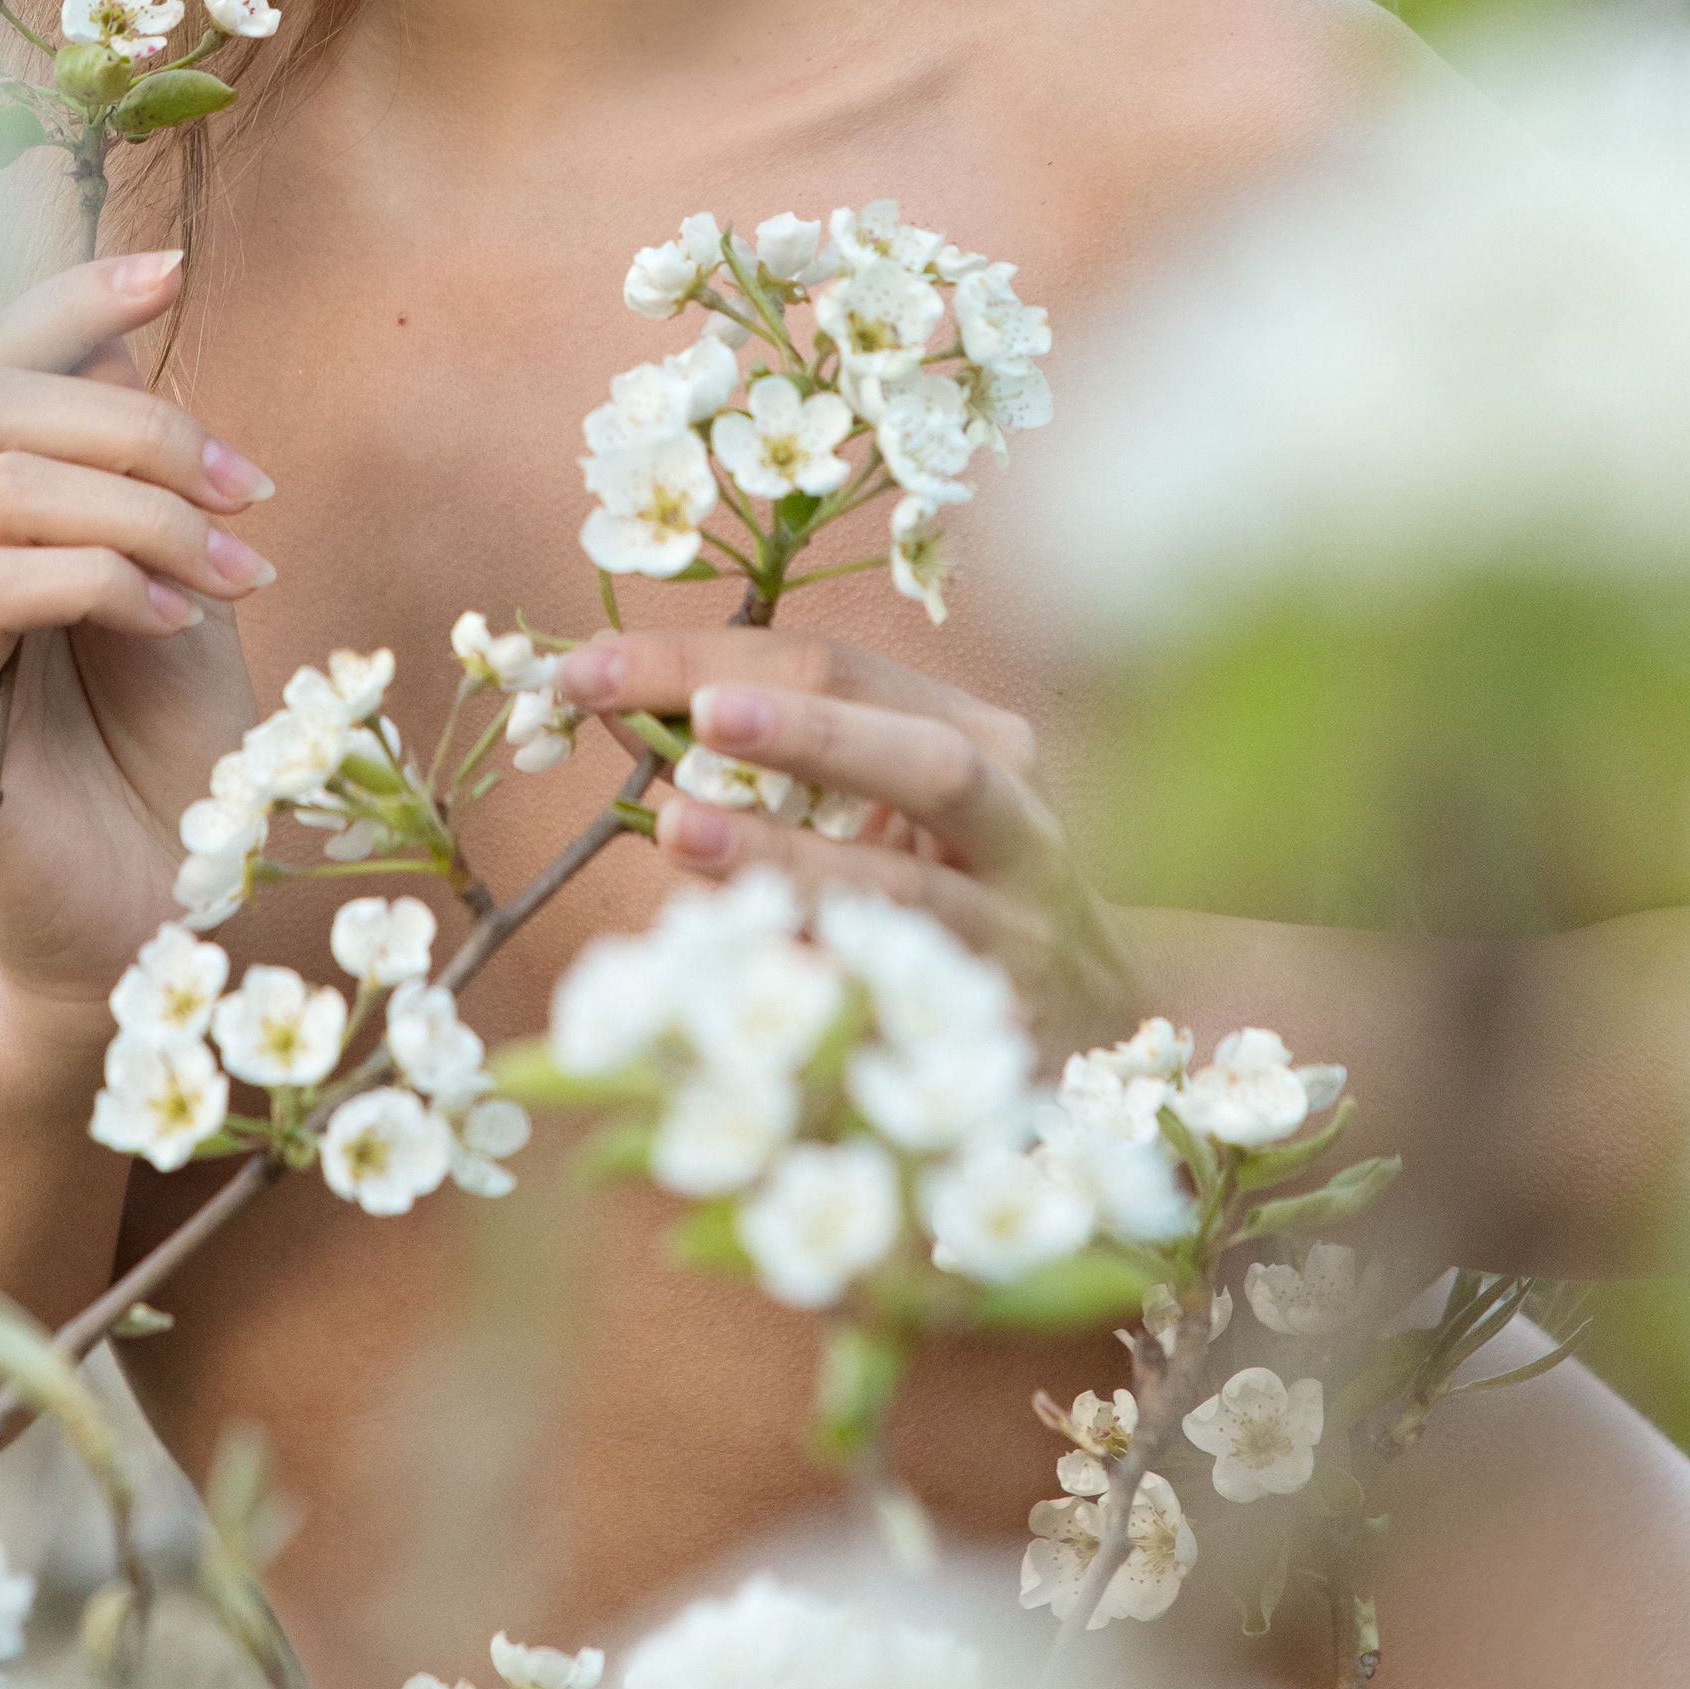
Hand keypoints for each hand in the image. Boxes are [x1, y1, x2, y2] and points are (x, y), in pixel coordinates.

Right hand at [0, 248, 272, 1020]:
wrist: (148, 921)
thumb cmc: (168, 762)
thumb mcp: (188, 588)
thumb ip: (153, 482)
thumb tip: (127, 338)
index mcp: (0, 517)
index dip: (68, 297)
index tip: (172, 270)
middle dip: (140, 420)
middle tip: (250, 495)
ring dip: (143, 510)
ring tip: (232, 576)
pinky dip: (97, 579)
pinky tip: (174, 624)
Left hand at [556, 627, 1142, 1061]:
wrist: (1101, 1015)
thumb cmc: (952, 886)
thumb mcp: (889, 806)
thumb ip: (780, 763)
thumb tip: (612, 714)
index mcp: (978, 737)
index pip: (837, 670)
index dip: (706, 659)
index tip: (588, 667)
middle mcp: (1013, 824)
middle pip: (923, 759)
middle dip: (804, 733)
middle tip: (700, 714)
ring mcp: (1011, 934)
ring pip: (912, 888)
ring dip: (792, 858)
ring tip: (683, 829)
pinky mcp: (992, 1029)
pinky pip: (892, 999)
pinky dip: (809, 976)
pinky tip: (729, 970)